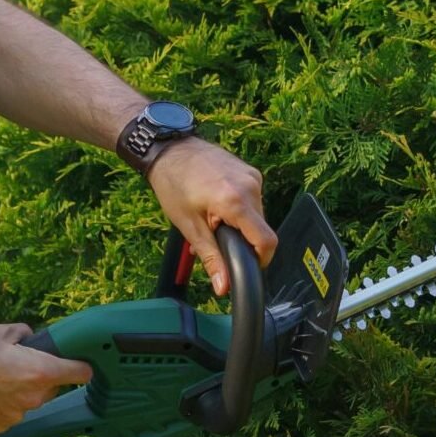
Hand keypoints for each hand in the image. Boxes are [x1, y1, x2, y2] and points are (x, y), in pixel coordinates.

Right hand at [0, 325, 92, 432]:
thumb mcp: (3, 331)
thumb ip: (26, 334)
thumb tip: (31, 338)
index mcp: (42, 371)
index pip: (81, 373)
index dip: (81, 367)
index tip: (80, 366)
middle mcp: (34, 397)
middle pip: (52, 388)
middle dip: (42, 379)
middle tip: (19, 367)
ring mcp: (16, 415)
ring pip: (29, 403)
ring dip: (20, 394)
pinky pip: (9, 415)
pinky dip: (2, 407)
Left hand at [145, 137, 277, 295]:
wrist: (169, 149)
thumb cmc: (173, 184)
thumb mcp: (189, 226)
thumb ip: (211, 258)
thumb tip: (223, 287)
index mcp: (235, 202)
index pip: (266, 241)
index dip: (261, 260)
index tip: (247, 265)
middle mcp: (251, 187)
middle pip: (261, 228)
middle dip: (243, 238)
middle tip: (215, 233)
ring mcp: (253, 177)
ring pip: (258, 214)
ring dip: (241, 222)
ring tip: (214, 215)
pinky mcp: (251, 171)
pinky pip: (254, 199)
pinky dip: (241, 207)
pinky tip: (219, 202)